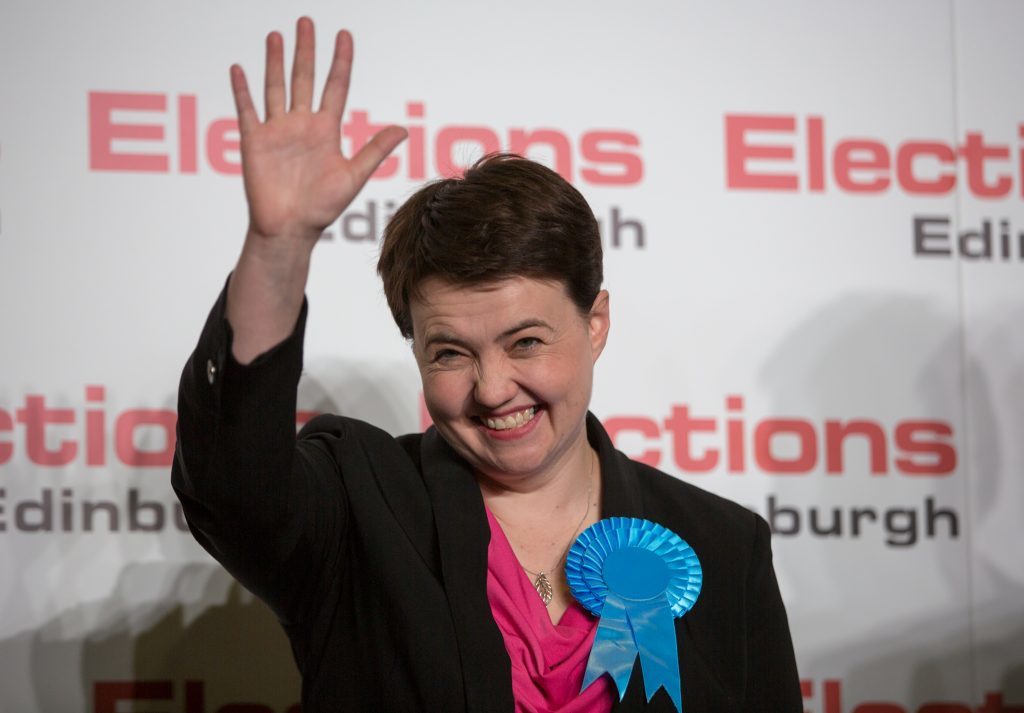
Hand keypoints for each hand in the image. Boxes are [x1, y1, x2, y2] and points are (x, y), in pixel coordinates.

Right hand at [230, 17, 405, 246]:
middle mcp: (302, 124)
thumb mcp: (353, 176)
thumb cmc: (322, 208)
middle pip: (304, 78)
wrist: (290, 229)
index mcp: (326, 130)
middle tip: (307, 21)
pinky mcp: (255, 141)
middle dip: (306, 50)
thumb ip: (375, 150)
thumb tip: (403, 129)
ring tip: (276, 35)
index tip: (344, 34)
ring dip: (274, 61)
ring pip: (275, 87)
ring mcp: (277, 130)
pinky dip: (242, 89)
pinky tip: (239, 68)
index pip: (336, 86)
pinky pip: (247, 109)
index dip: (340, 61)